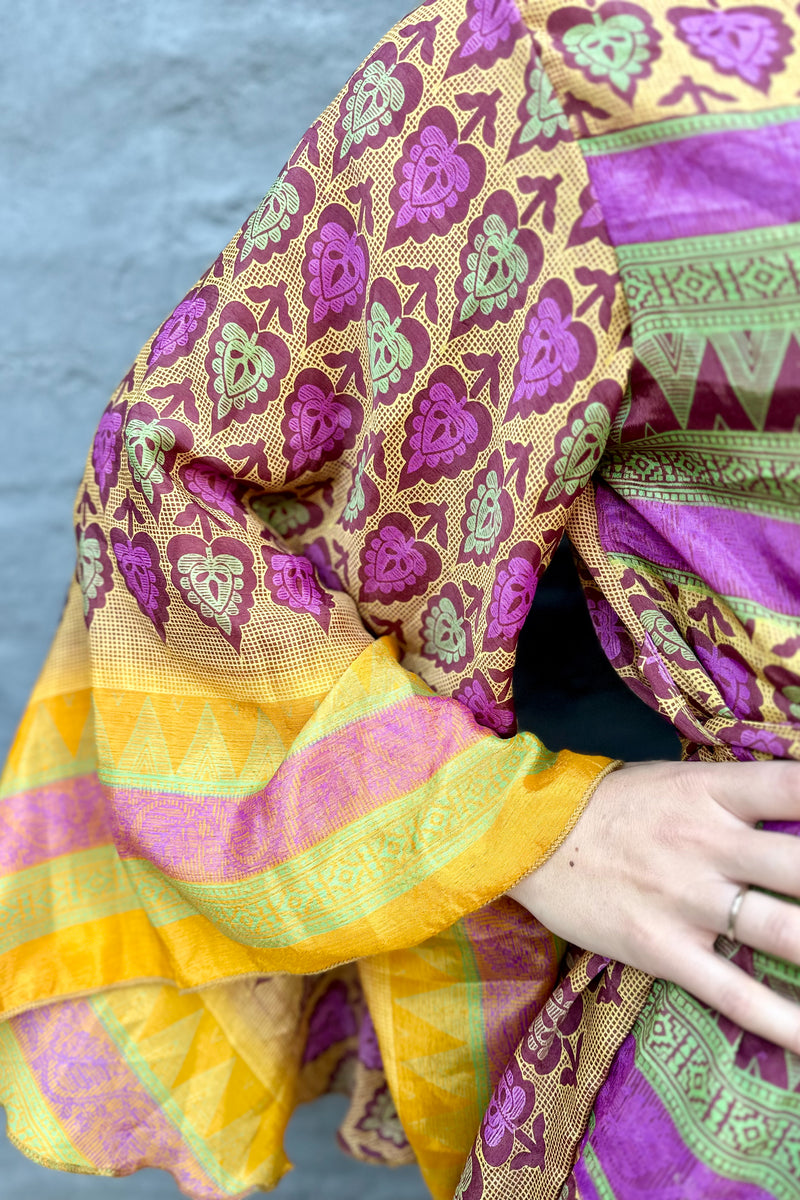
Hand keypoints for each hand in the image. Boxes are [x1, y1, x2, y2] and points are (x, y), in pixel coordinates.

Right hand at [508, 759, 799, 1053]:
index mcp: (710, 791)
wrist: (524, 837)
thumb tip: (798, 807)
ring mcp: (687, 898)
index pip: (797, 787)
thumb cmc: (606, 805)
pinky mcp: (662, 948)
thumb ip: (735, 796)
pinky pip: (735, 993)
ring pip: (785, 932)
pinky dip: (786, 1023)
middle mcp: (708, 842)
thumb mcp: (673, 779)